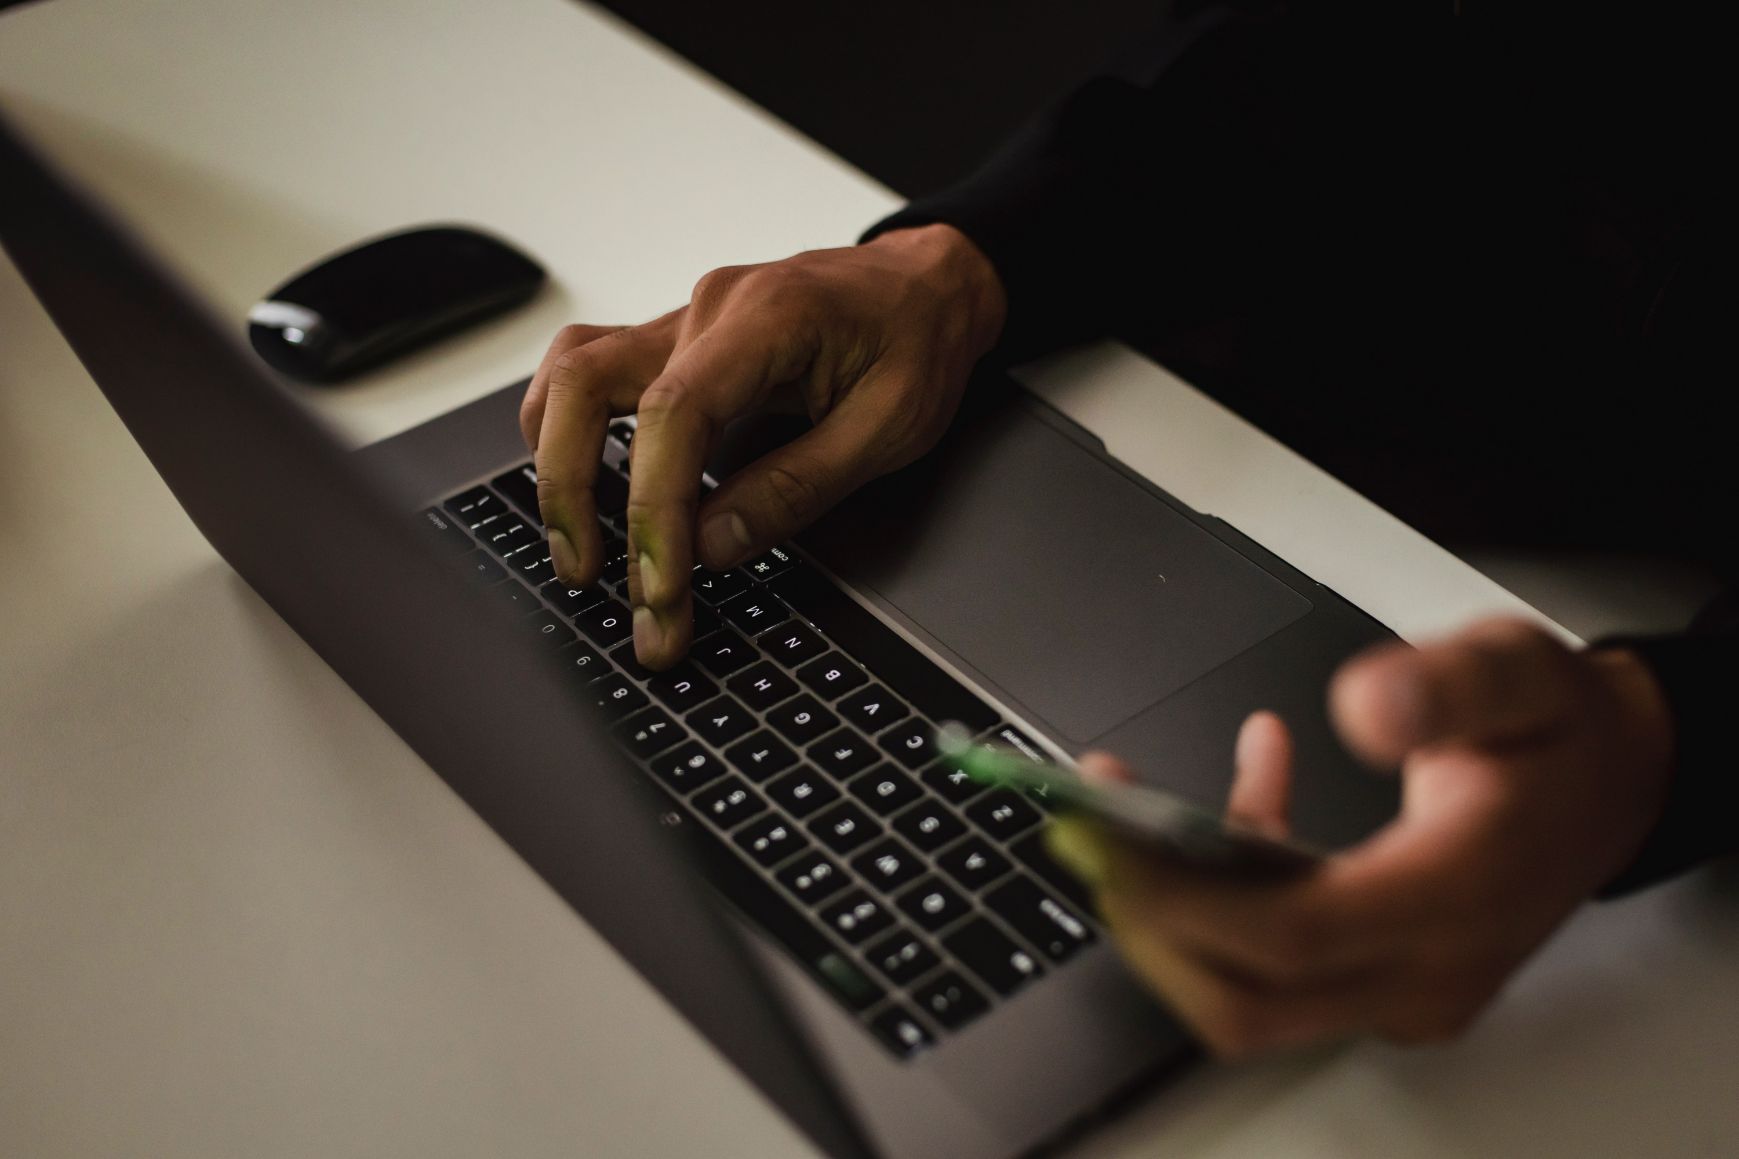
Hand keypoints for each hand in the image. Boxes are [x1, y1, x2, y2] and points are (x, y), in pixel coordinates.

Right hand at [520, 224, 1005, 667]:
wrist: (925, 285)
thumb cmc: (918, 342)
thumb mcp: (889, 428)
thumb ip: (797, 488)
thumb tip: (711, 545)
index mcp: (770, 318)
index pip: (674, 415)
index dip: (655, 510)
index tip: (659, 587)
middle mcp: (707, 310)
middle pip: (587, 383)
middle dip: (573, 491)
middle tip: (590, 578)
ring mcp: (681, 320)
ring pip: (572, 373)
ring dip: (555, 461)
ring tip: (577, 547)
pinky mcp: (673, 341)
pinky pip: (589, 372)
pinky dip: (568, 432)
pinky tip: (583, 487)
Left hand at [1046, 617, 1674, 1057]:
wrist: (1613, 784)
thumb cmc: (1560, 734)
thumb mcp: (1517, 673)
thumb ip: (1444, 686)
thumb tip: (1362, 709)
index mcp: (1457, 894)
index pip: (1290, 937)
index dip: (1183, 896)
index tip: (1108, 835)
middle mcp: (1428, 968)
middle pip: (1248, 994)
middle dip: (1147, 919)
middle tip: (1086, 830)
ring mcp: (1403, 988)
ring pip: (1248, 995)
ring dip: (1170, 910)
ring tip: (1126, 807)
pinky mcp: (1381, 981)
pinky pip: (1273, 966)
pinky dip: (1227, 892)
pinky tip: (1238, 792)